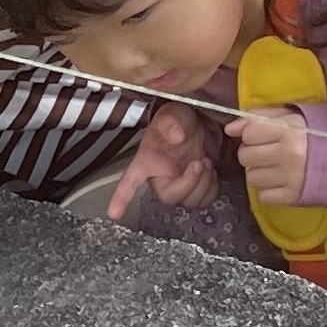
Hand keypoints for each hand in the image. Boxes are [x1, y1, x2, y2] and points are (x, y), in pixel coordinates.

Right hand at [106, 104, 220, 217]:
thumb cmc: (179, 119)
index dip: (122, 197)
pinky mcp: (196, 188)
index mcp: (148, 161)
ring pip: (189, 202)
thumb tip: (176, 136)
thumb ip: (171, 122)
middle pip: (170, 197)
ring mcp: (179, 184)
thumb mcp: (173, 113)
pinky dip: (212, 188)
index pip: (131, 181)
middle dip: (188, 184)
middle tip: (199, 162)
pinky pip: (204, 200)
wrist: (200, 124)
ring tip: (206, 162)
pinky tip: (210, 171)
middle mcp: (161, 177)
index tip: (113, 212)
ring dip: (203, 184)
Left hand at [230, 107, 309, 208]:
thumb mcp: (290, 116)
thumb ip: (258, 117)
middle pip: (245, 157)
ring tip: (275, 167)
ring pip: (252, 177)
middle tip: (268, 152)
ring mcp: (291, 177)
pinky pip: (263, 196)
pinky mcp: (293, 196)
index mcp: (289, 130)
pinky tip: (280, 181)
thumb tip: (230, 129)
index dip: (252, 134)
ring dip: (258, 172)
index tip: (264, 136)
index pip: (249, 133)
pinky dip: (268, 190)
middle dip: (252, 153)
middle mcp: (288, 154)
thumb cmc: (315, 133)